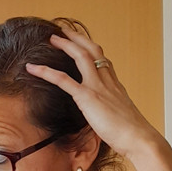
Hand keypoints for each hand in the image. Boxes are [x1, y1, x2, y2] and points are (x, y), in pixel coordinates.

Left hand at [24, 27, 159, 162]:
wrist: (139, 139)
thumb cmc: (131, 136)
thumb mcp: (120, 120)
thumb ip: (109, 115)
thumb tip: (103, 120)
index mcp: (115, 86)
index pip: (103, 61)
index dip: (91, 49)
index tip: (81, 43)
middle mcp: (108, 82)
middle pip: (93, 50)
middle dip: (78, 38)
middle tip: (64, 31)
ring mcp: (98, 87)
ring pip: (81, 56)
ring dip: (65, 44)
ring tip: (51, 38)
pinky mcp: (87, 97)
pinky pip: (63, 80)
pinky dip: (45, 71)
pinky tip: (32, 68)